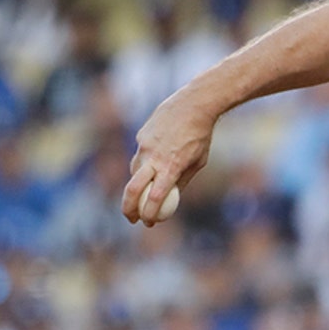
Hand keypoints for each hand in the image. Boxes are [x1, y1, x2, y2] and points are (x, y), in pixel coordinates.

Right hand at [122, 92, 216, 225]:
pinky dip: (142, 165)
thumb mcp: (197, 162)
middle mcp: (154, 157)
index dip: (150, 213)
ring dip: (136, 186)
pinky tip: (150, 164)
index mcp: (171, 166)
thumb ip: (182, 180)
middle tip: (132, 219)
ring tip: (142, 195)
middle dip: (129, 208)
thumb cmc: (200, 137)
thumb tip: (171, 200)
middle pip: (133, 188)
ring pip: (134, 172)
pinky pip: (138, 156)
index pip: (156, 197)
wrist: (192, 106)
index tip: (149, 223)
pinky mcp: (140, 136)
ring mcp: (145, 146)